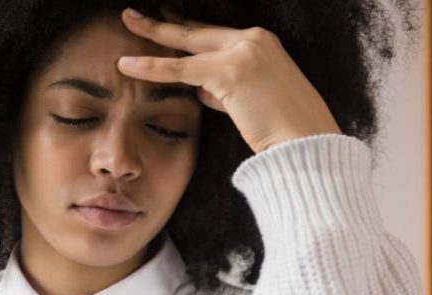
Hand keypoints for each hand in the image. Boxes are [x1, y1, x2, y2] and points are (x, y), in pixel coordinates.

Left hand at [116, 7, 341, 153]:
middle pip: (197, 29)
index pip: (214, 32)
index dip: (186, 27)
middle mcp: (254, 40)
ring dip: (152, 34)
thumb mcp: (249, 101)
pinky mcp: (230, 71)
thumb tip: (199, 90)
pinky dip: (151, 68)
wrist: (305, 142)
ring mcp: (243, 52)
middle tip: (134, 15)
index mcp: (262, 43)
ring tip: (126, 22)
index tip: (165, 19)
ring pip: (185, 43)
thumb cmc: (281, 129)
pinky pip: (180, 69)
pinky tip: (126, 65)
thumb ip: (223, 90)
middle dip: (164, 22)